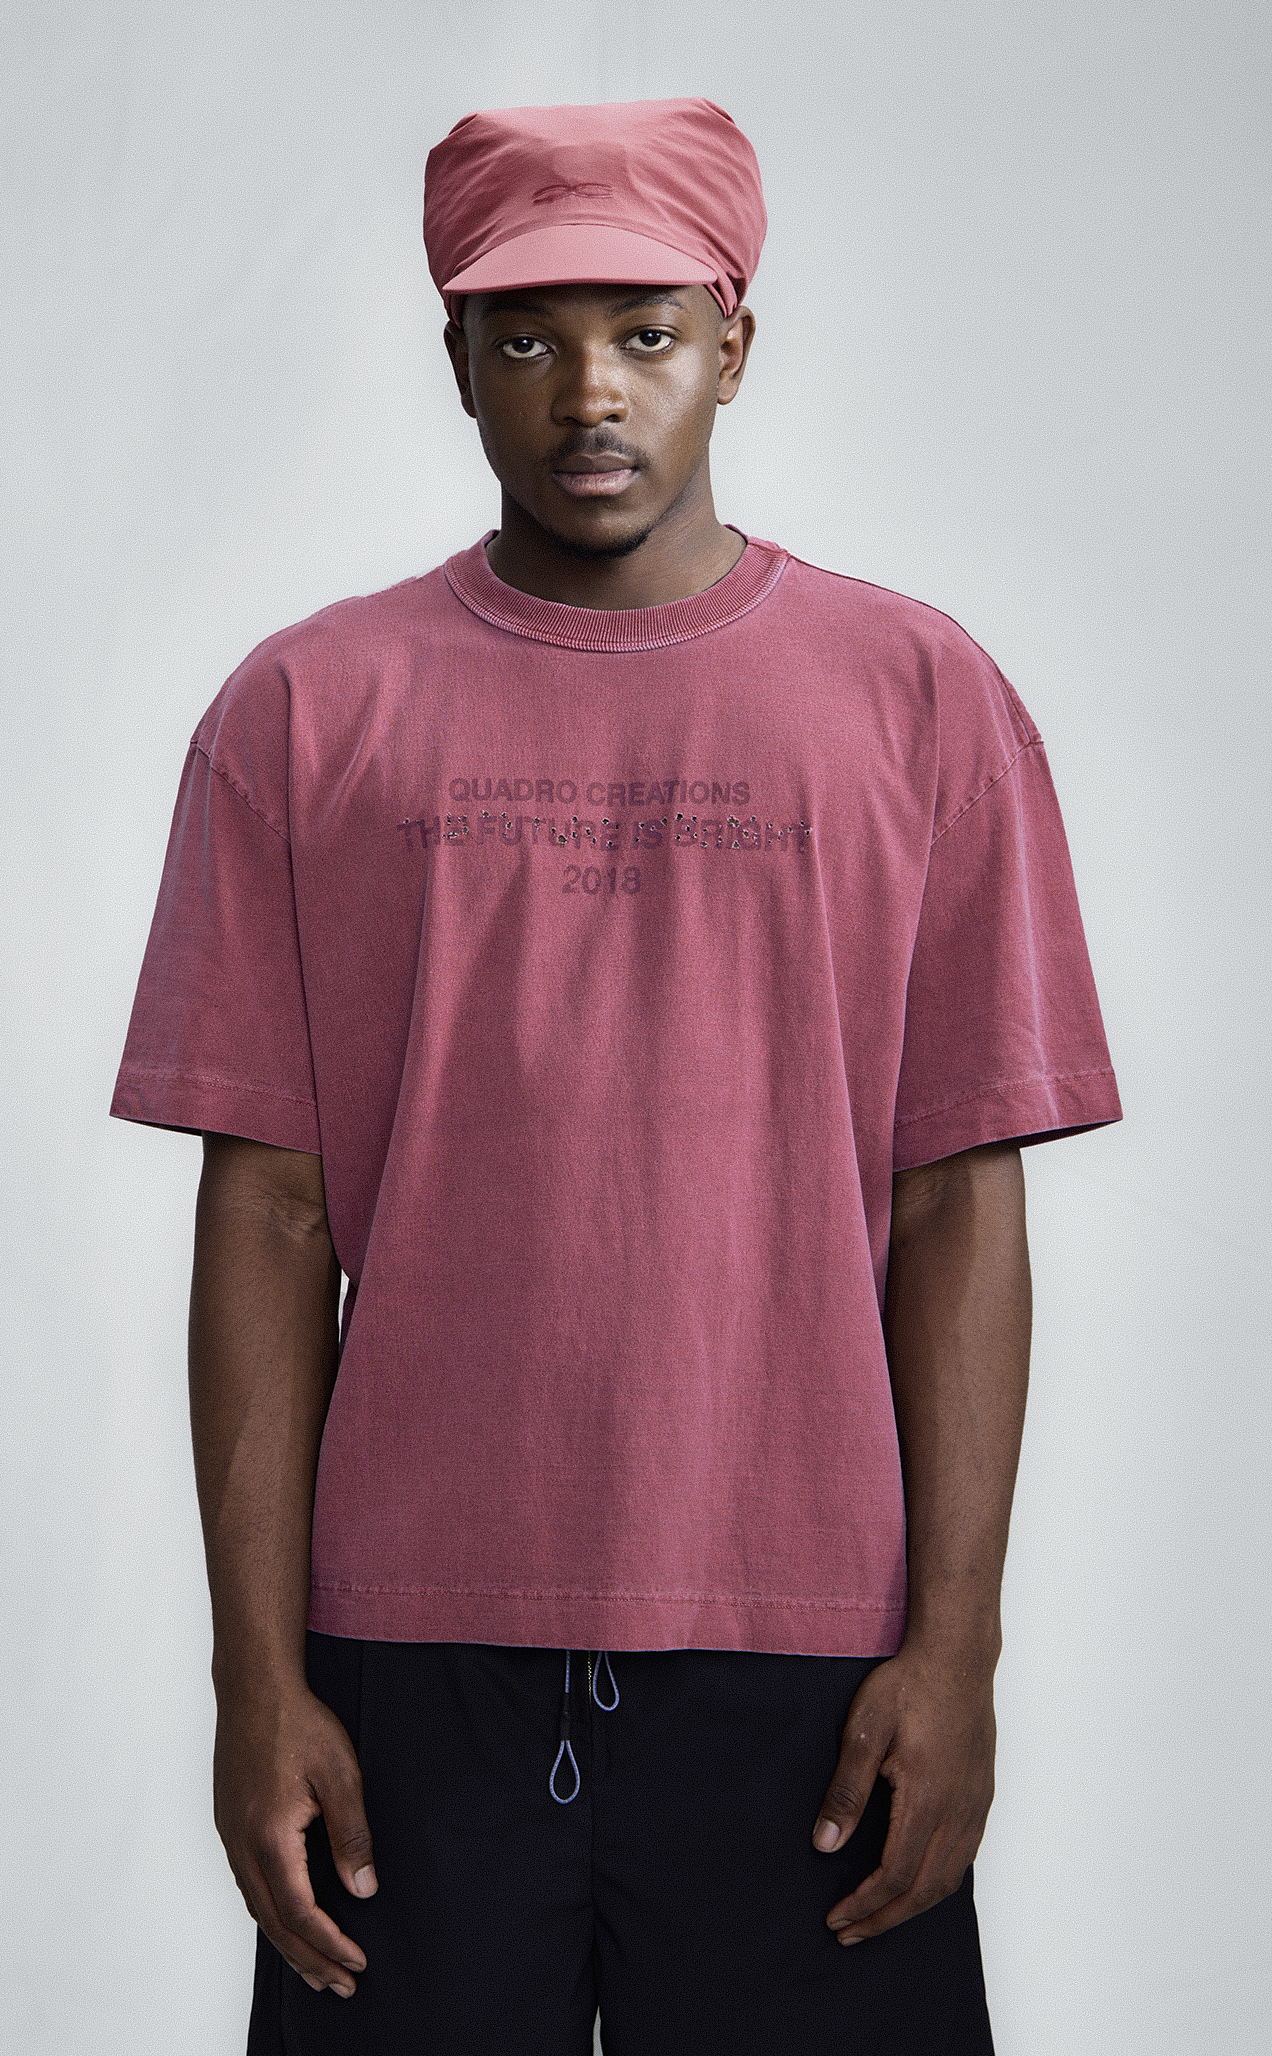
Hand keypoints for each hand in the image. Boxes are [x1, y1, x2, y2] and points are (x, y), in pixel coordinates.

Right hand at [213, 1676, 377, 1995]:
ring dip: (288, 1942)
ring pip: (256, 1908)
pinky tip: (287, 1918)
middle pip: (273, 1923)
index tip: (357, 1962)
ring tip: (317, 1967)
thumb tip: (363, 1890)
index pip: (299, 1912)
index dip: (328, 1943)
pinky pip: (248, 1886)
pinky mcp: (229, 1824)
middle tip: (341, 1984)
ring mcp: (230, 1836)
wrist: (254, 1688)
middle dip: (309, 1958)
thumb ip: (352, 1836)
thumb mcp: (340, 1775)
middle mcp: (242, 1845)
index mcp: (270, 1837)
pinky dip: (270, 1914)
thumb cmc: (299, 1724)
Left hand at [812, 1642, 995, 1942]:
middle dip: (885, 1919)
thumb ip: (845, 1792)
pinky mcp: (981, 1796)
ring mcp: (974, 1806)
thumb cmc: (908, 1687)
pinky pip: (965, 1858)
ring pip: (949, 1880)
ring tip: (879, 1916)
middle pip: (924, 1890)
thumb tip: (825, 1846)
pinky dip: (938, 1883)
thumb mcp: (864, 1731)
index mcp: (926, 1801)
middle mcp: (957, 1812)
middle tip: (850, 1932)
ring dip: (912, 1906)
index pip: (894, 1876)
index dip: (863, 1905)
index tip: (836, 1918)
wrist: (956, 1657)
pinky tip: (918, 1881)